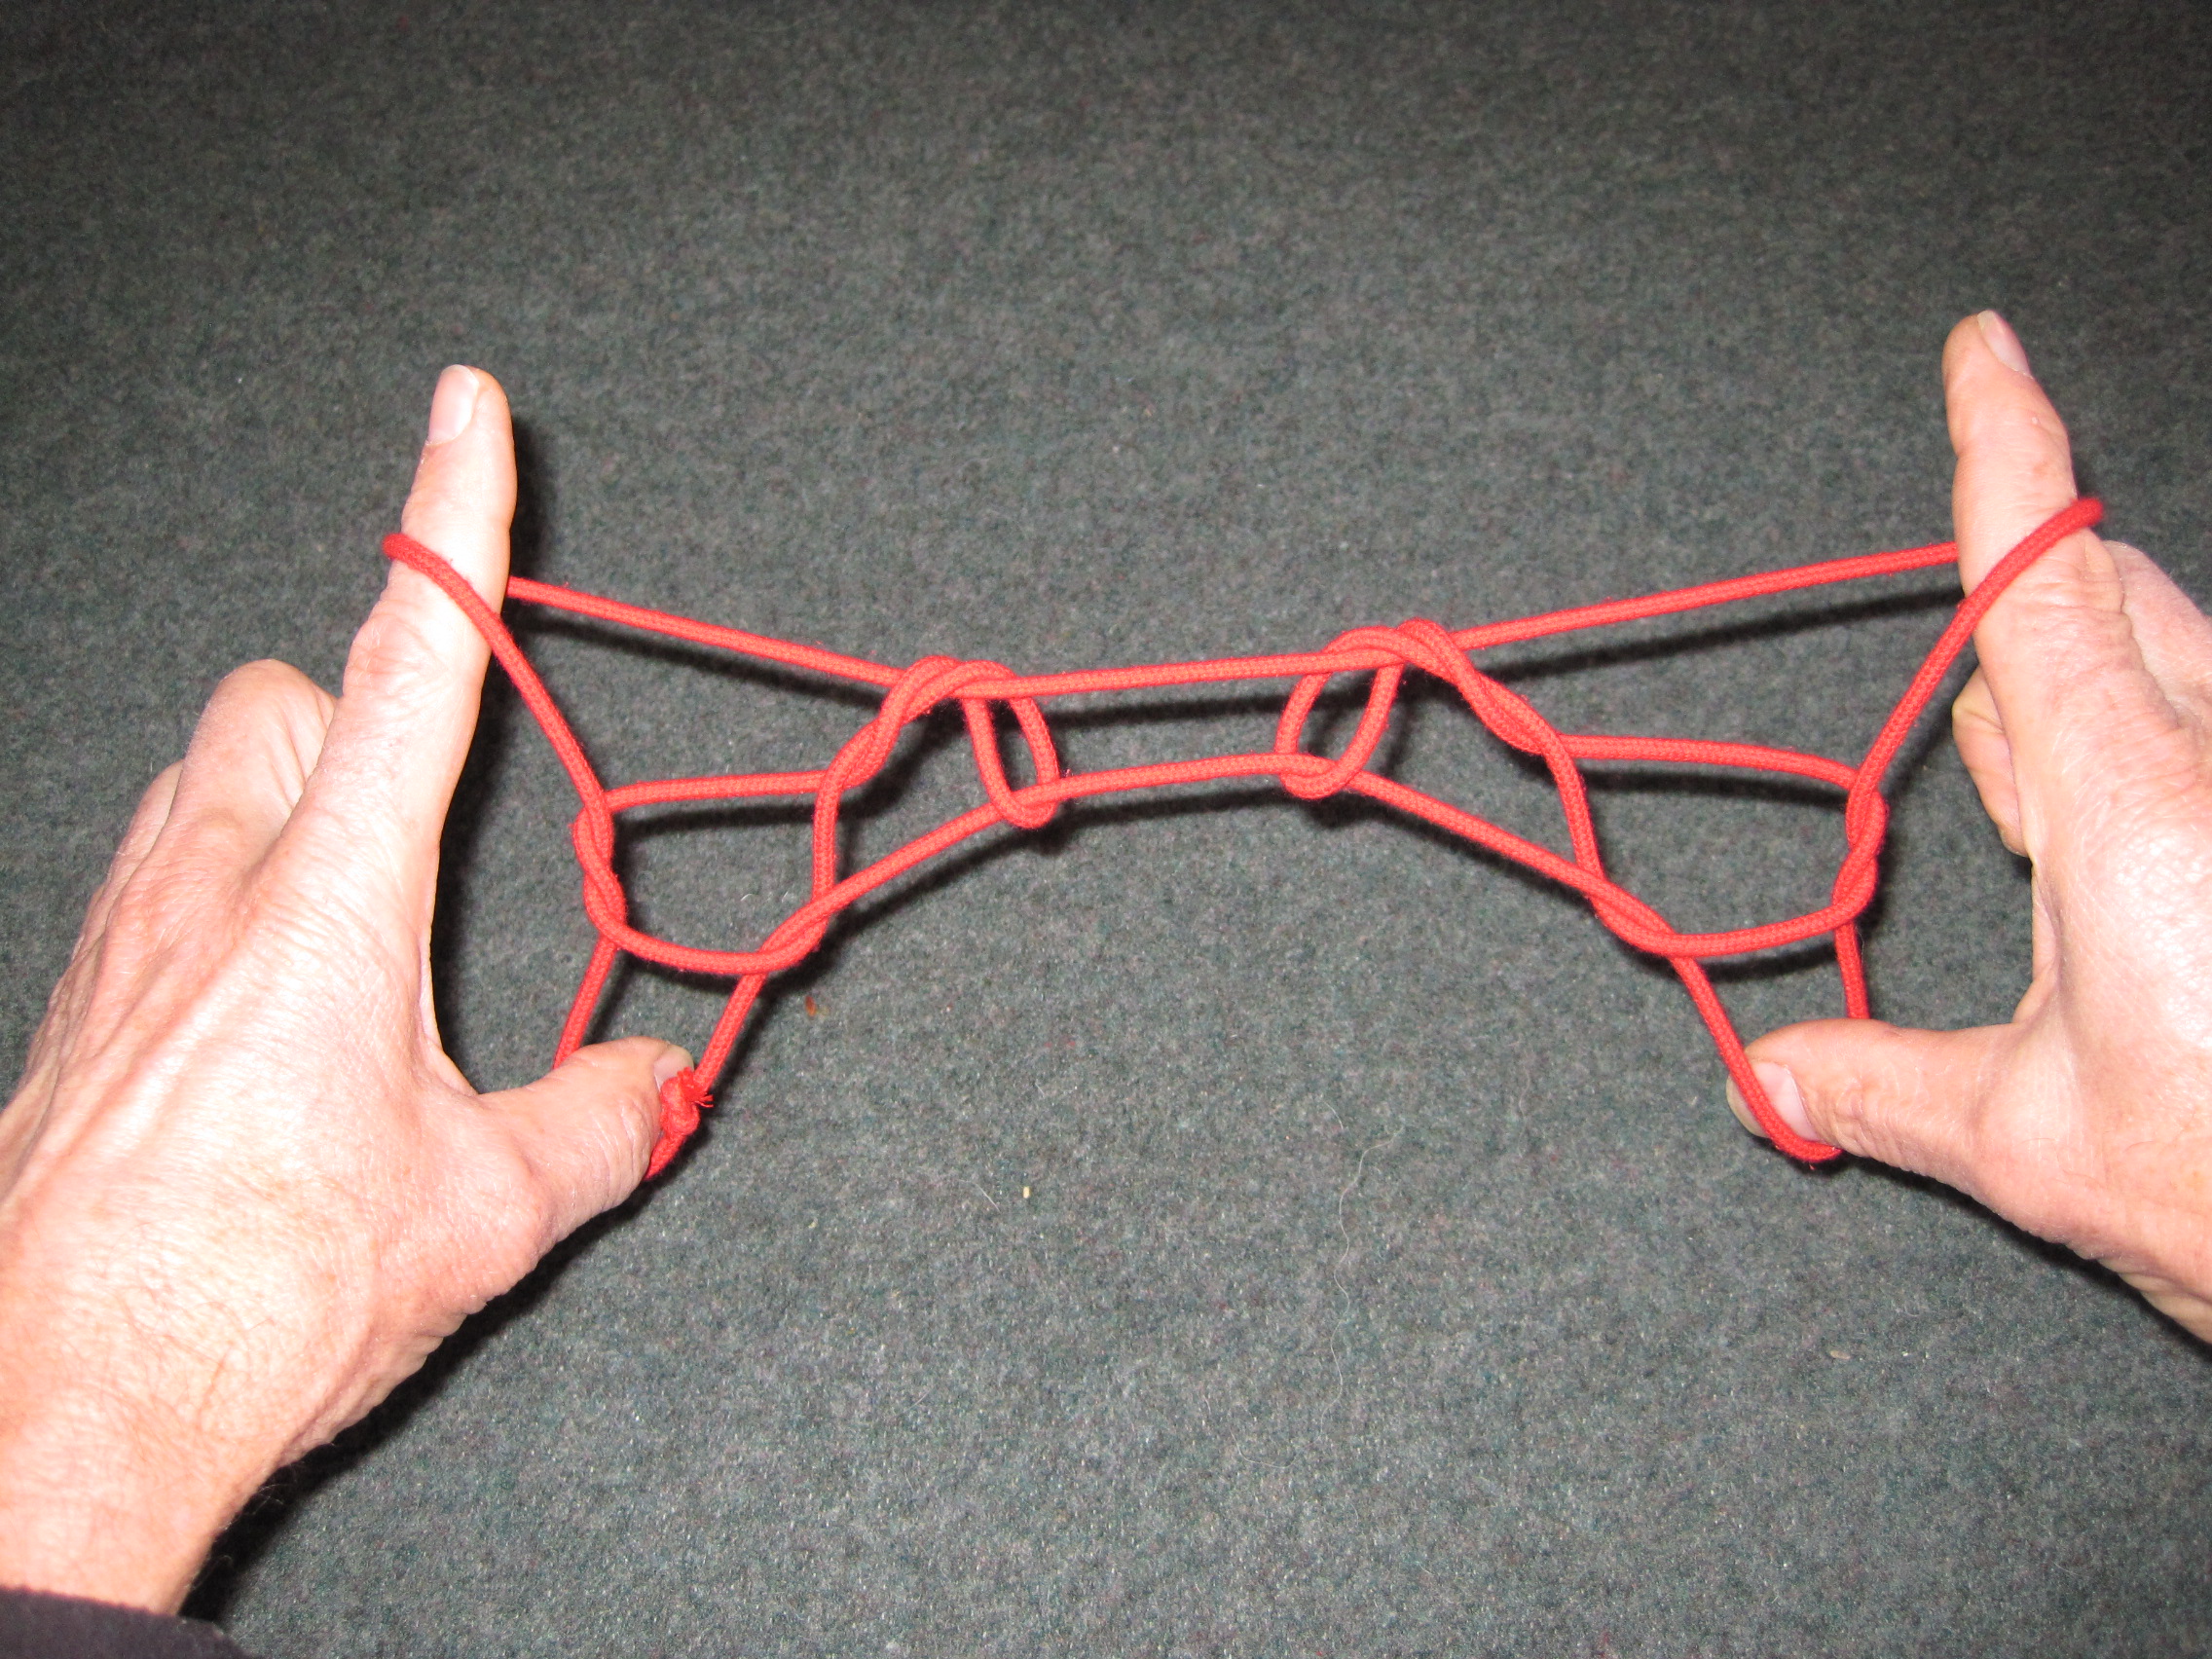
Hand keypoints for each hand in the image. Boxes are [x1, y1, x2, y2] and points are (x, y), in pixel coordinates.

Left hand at [0, 368, 687, 1610]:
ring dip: (283, 810)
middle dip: (354, 720)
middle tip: (421, 839)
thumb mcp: (483, 1212)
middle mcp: (213, 886)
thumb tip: (665, 1084)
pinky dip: (219, 901)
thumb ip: (597, 1123)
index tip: (467, 408)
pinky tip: (258, 1025)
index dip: (451, 523)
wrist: (62, 1404)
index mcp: (334, 900)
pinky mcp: (78, 1006)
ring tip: (351, 942)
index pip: (412, 663)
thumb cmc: (267, 1292)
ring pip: (199, 780)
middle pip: (273, 696)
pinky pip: (149, 881)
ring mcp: (125, 941)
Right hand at [1732, 312, 2211, 1342]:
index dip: (2007, 447)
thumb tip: (1768, 1080)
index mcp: (2135, 800)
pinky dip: (2161, 765)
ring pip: (2183, 664)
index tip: (1983, 349)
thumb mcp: (2031, 1143)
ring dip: (2104, 708)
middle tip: (1982, 718)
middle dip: (2040, 612)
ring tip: (2054, 824)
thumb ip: (1884, 1087)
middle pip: (2118, 598)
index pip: (2043, 574)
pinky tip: (2142, 868)